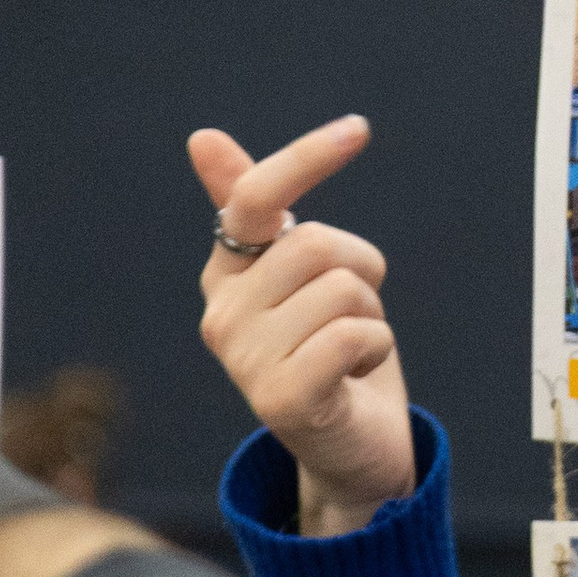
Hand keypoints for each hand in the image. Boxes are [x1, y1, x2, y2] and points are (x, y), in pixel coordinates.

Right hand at [189, 116, 416, 538]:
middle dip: (359, 275)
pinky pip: (354, 336)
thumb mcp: (306, 274)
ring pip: (342, 290)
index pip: (253, 199)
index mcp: (226, 274)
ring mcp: (244, 360)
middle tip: (351, 316)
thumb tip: (202, 139)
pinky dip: (375, 350)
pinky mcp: (279, 400)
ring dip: (371, 318)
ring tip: (350, 352)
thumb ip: (262, 211)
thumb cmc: (334, 352)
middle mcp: (221, 314)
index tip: (358, 129)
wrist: (354, 448)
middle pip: (316, 245)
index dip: (305, 159)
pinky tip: (354, 378)